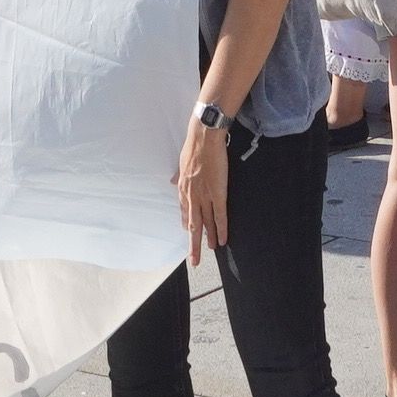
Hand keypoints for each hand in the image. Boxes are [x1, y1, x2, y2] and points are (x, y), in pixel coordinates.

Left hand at [175, 110, 232, 253]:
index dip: (187, 224)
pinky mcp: (218, 194)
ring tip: (211, 251)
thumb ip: (179, 175)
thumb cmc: (194, 147)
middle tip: (194, 259)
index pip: (184, 211)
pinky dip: (221, 229)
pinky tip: (223, 239)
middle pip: (193, 225)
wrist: (204, 138)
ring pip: (206, 223)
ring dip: (209, 239)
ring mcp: (205, 196)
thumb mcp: (181, 163)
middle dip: (193, 243)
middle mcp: (192, 196)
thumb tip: (173, 181)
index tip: (188, 232)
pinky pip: (220, 216)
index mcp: (183, 188)